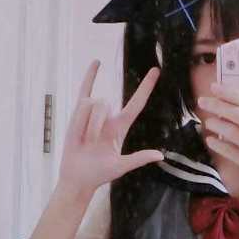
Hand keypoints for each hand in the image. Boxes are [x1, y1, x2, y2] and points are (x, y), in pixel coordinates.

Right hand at [58, 60, 163, 195]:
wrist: (78, 176)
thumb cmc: (99, 174)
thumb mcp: (120, 167)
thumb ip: (138, 159)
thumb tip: (160, 156)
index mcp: (121, 126)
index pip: (137, 103)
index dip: (146, 87)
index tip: (156, 70)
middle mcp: (109, 117)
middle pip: (105, 103)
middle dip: (94, 122)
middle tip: (90, 143)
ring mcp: (93, 114)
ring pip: (91, 103)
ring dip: (85, 123)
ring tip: (83, 139)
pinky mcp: (78, 113)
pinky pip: (85, 90)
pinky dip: (90, 76)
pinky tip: (97, 62)